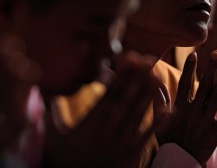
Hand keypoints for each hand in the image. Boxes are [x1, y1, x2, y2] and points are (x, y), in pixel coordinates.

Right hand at [44, 52, 158, 167]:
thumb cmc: (67, 163)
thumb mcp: (55, 140)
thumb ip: (52, 117)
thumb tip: (47, 97)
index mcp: (91, 122)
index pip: (109, 93)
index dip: (121, 75)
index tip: (129, 59)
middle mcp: (108, 128)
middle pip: (126, 98)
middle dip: (138, 78)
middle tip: (149, 60)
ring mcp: (122, 141)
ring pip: (138, 112)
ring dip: (149, 93)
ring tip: (158, 75)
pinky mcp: (131, 154)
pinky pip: (147, 135)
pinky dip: (158, 122)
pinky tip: (168, 109)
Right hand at [154, 51, 216, 165]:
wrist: (178, 162)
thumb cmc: (167, 141)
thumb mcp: (159, 121)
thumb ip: (159, 101)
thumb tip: (157, 83)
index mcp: (179, 108)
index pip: (184, 83)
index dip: (189, 68)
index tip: (194, 54)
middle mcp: (193, 111)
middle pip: (203, 85)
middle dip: (210, 68)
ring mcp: (205, 121)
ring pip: (216, 97)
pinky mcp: (215, 132)